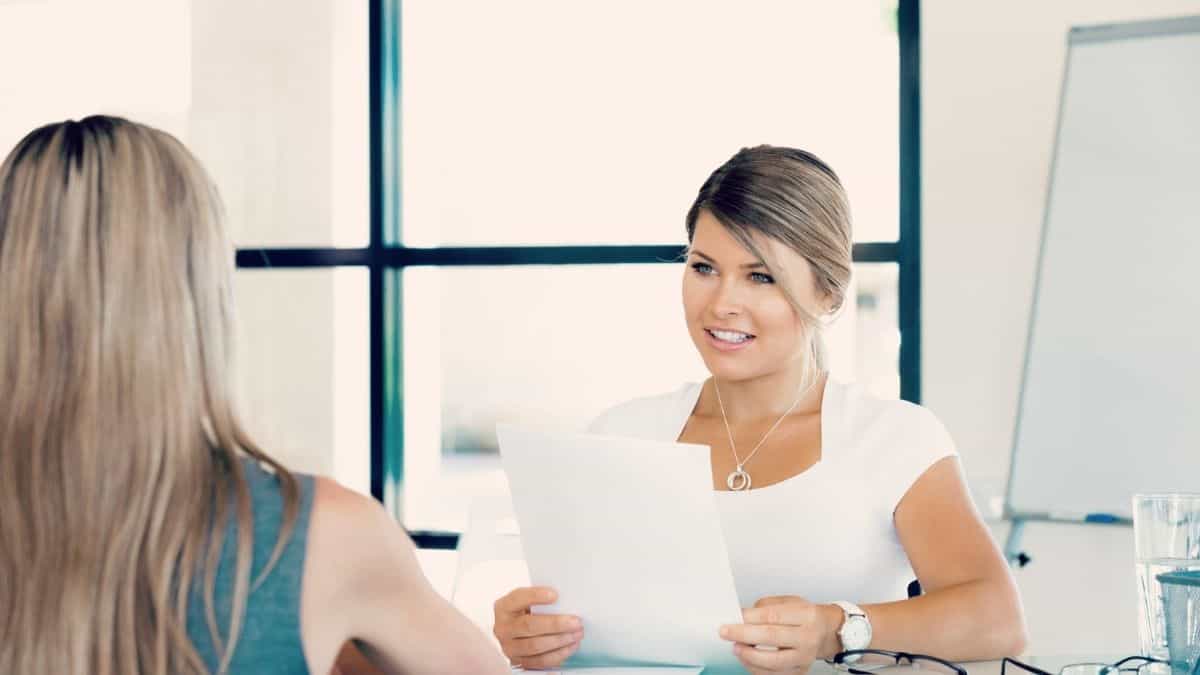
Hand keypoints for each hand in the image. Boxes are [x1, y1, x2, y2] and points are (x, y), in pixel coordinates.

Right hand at [493, 586, 583, 669]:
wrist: (514, 632)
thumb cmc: (524, 613)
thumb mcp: (526, 601)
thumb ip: (540, 601)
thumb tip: (564, 600)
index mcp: (504, 607)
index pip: (518, 598)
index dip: (536, 596)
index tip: (555, 595)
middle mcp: (503, 628)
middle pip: (529, 625)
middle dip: (555, 624)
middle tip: (575, 621)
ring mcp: (509, 647)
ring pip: (535, 646)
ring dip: (560, 640)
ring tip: (576, 634)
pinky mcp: (519, 662)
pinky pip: (540, 661)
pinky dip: (558, 654)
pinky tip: (570, 646)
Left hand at [718, 596, 841, 673]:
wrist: (823, 632)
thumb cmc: (804, 616)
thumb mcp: (788, 602)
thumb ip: (764, 608)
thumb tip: (740, 617)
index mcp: (807, 616)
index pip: (773, 616)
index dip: (749, 618)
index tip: (732, 617)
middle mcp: (808, 638)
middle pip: (771, 637)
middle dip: (743, 634)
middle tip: (725, 632)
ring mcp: (805, 658)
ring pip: (773, 661)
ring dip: (748, 655)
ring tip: (736, 647)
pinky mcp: (799, 672)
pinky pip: (774, 674)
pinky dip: (756, 668)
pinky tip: (747, 659)